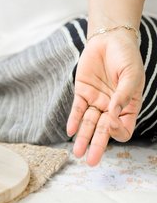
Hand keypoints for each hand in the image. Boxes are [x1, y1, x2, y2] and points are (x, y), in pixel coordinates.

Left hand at [66, 30, 143, 165]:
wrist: (110, 40)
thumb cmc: (126, 58)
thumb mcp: (131, 75)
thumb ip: (123, 95)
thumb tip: (113, 114)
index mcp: (128, 107)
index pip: (123, 128)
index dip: (117, 130)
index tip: (111, 121)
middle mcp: (111, 108)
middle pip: (103, 131)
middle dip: (97, 146)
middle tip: (90, 161)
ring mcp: (96, 101)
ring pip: (88, 124)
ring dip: (82, 138)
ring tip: (77, 153)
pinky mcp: (82, 92)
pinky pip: (77, 109)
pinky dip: (73, 120)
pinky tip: (70, 131)